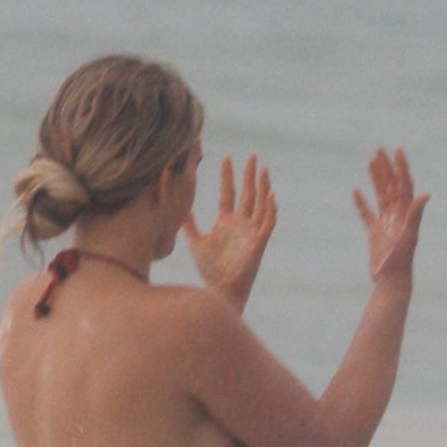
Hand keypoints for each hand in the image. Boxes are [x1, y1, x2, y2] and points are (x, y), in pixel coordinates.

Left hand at [185, 154, 276, 311]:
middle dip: (250, 175)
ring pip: (260, 204)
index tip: (227, 157)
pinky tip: (271, 195)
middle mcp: (241, 224)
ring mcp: (251, 232)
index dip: (228, 176)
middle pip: (248, 194)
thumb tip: (175, 208)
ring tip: (264, 169)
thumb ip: (188, 225)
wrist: (220, 290)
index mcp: (227, 222)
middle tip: (253, 156)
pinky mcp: (259, 243)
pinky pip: (267, 223)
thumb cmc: (209, 270)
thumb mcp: (195, 242)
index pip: (228, 193)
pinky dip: (270, 209)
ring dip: (263, 187)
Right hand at [352, 147, 427, 284]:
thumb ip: (416, 214)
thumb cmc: (401, 260)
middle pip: (392, 186)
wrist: (392, 281)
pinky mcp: (375, 233)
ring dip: (376, 179)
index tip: (397, 150)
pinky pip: (367, 214)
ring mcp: (386, 224)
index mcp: (406, 213)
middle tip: (379, 150)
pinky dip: (362, 202)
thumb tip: (426, 194)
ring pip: (380, 195)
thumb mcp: (409, 235)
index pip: (404, 184)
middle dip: (387, 168)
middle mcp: (398, 216)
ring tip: (370, 162)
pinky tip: (356, 191)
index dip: (401, 167)